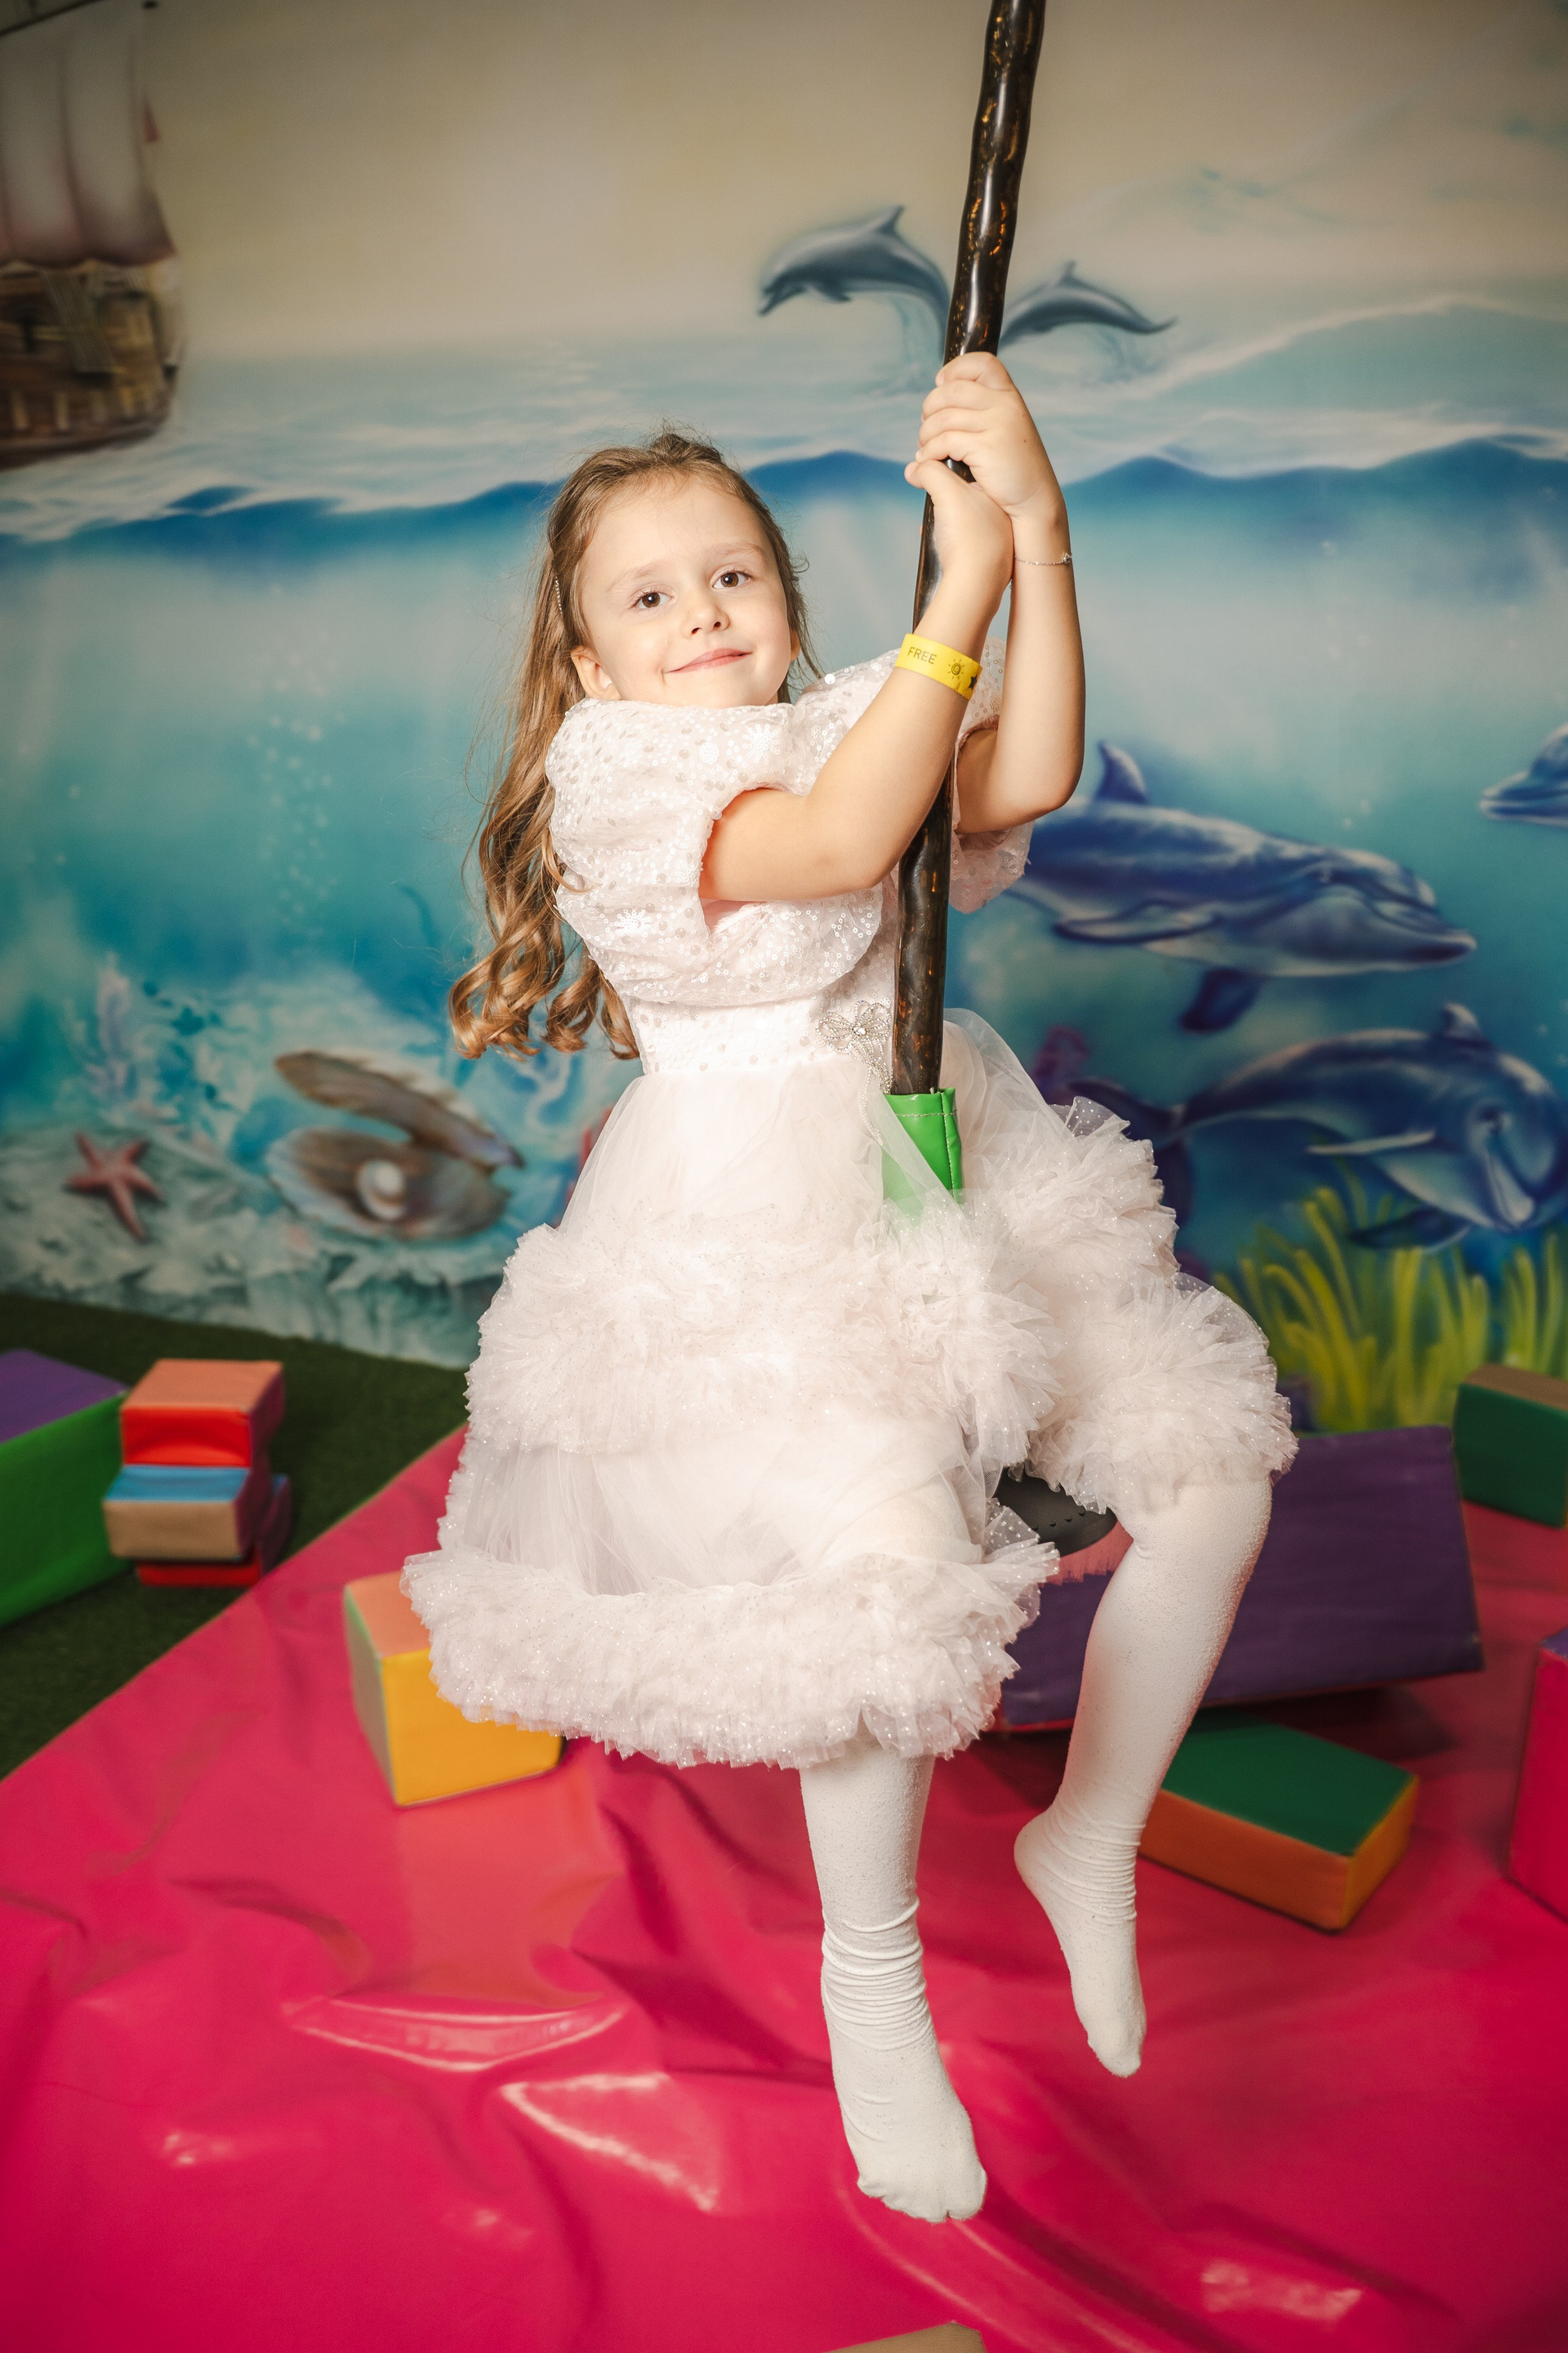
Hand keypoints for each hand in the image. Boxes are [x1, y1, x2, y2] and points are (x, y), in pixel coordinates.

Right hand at [903, 449, 1012, 622]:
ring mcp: (997, 545)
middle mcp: (1002, 520)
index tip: (932, 478)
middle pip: (966, 501)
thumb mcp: (946, 490)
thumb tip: (914, 469)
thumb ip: (930, 471)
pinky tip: (939, 549)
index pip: (970, 475)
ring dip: (943, 525)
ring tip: (932, 528)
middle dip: (943, 502)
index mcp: (998, 498)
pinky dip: (948, 546)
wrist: (975, 586)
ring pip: (964, 527)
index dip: (947, 474)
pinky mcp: (988, 568)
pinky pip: (964, 550)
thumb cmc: (966, 535)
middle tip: (932, 504)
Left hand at [911, 353, 1066, 547]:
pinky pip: (945, 441)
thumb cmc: (1015, 469)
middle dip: (930, 407)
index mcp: (1010, 396)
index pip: (982, 363)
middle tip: (925, 426)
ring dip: (926, 433)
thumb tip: (943, 406)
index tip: (940, 384)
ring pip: (944, 417)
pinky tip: (926, 460)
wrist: (1035, 499)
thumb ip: (985, 414)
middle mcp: (1005, 405)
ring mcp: (997, 425)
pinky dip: (929, 451)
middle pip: (953, 390)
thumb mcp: (1007, 430)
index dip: (955, 369)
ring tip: (923, 448)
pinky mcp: (986, 448)